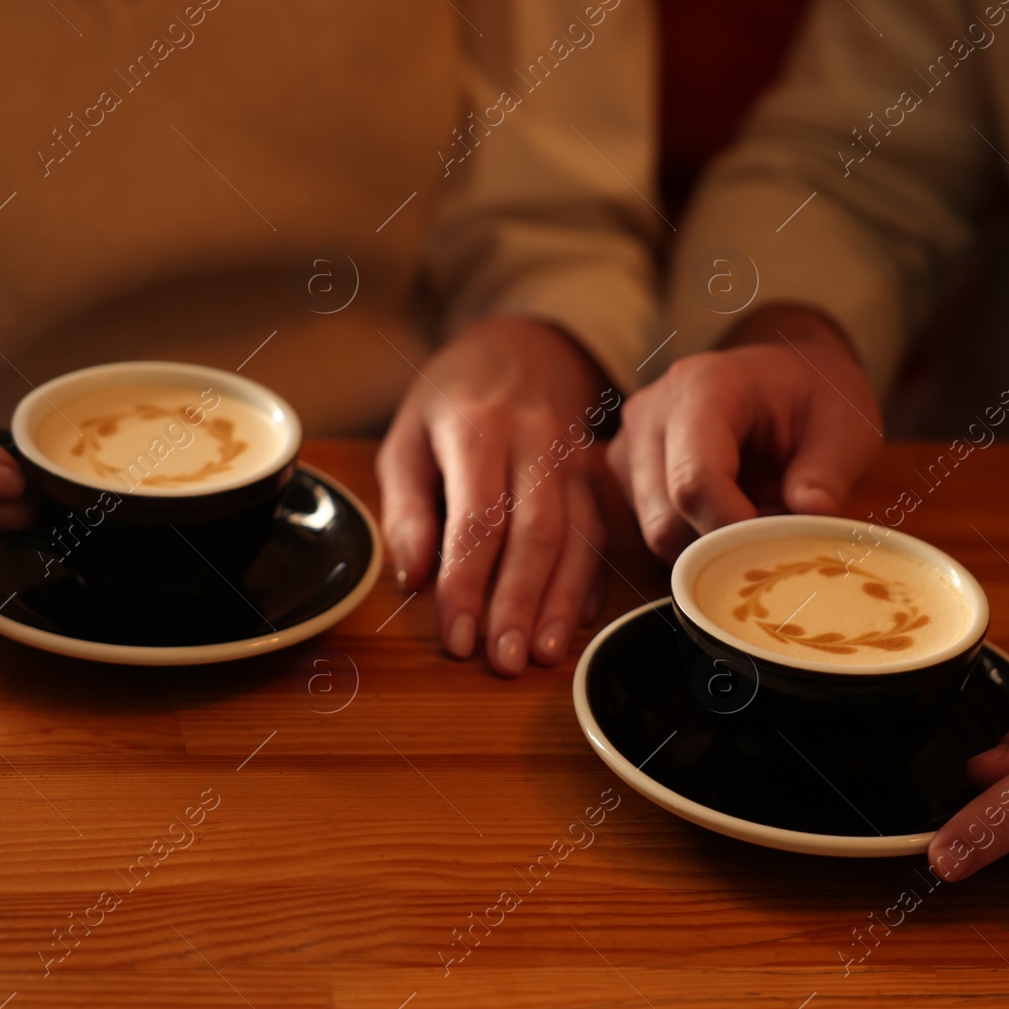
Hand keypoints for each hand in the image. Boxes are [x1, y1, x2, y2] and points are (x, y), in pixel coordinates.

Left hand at [376, 318, 613, 676]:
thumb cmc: (452, 400)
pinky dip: (590, 582)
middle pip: (536, 531)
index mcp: (477, 425)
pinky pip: (602, 532)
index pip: (476, 518)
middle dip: (520, 603)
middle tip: (505, 661)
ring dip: (561, 601)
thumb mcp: (406, 439)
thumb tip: (414, 579)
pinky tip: (576, 623)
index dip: (467, 584)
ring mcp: (575, 456)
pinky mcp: (598, 474)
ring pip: (578, 535)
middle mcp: (535, 438)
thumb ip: (406, 509)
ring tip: (543, 654)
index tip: (457, 637)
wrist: (521, 348)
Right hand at [607, 304, 881, 561]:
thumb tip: (812, 514)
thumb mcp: (845, 424)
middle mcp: (651, 413)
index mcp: (702, 387)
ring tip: (757, 513)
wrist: (784, 377)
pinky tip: (732, 512)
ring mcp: (631, 445)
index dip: (732, 527)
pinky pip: (656, 530)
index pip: (693, 480)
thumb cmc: (814, 395)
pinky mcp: (628, 473)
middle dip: (725, 542)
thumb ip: (828, 471)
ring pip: (658, 533)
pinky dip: (697, 538)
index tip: (777, 540)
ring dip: (710, 544)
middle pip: (667, 518)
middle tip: (776, 527)